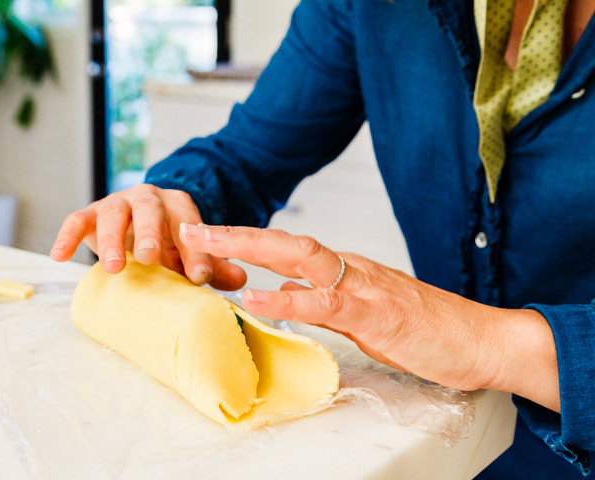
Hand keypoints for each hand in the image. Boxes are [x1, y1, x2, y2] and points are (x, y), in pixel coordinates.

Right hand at [49, 184, 245, 289]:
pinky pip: (77, 220)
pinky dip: (67, 236)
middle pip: (148, 207)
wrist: (139, 225)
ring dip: (110, 239)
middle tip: (150, 258)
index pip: (190, 223)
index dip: (195, 250)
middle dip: (149, 232)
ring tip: (112, 268)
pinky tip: (58, 256)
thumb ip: (213, 266)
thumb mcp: (190, 254)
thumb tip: (240, 281)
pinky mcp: (91, 214)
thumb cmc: (169, 244)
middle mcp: (148, 198)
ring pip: (112, 213)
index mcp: (178, 205)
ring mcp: (117, 204)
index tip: (200, 278)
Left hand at [179, 223, 560, 411]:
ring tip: (208, 247)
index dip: (246, 242)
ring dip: (250, 248)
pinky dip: (290, 298)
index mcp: (345, 270)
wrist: (482, 340)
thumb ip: (324, 303)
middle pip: (285, 241)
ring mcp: (363, 287)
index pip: (287, 249)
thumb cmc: (426, 329)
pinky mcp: (377, 313)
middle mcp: (350, 269)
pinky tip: (258, 296)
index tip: (208, 241)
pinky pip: (327, 302)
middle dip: (234, 234)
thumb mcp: (364, 316)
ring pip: (300, 258)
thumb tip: (286, 294)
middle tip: (190, 230)